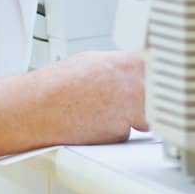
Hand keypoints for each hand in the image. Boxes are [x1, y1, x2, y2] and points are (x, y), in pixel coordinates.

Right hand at [0, 51, 148, 158]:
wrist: (39, 107)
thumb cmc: (58, 84)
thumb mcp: (93, 60)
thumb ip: (118, 66)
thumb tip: (127, 70)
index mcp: (130, 63)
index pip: (155, 71)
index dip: (148, 79)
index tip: (146, 82)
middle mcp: (135, 86)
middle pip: (154, 94)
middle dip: (144, 97)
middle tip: (124, 98)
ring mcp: (130, 111)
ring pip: (144, 115)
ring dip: (131, 115)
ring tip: (103, 109)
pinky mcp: (121, 133)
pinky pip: (126, 131)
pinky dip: (115, 130)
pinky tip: (96, 123)